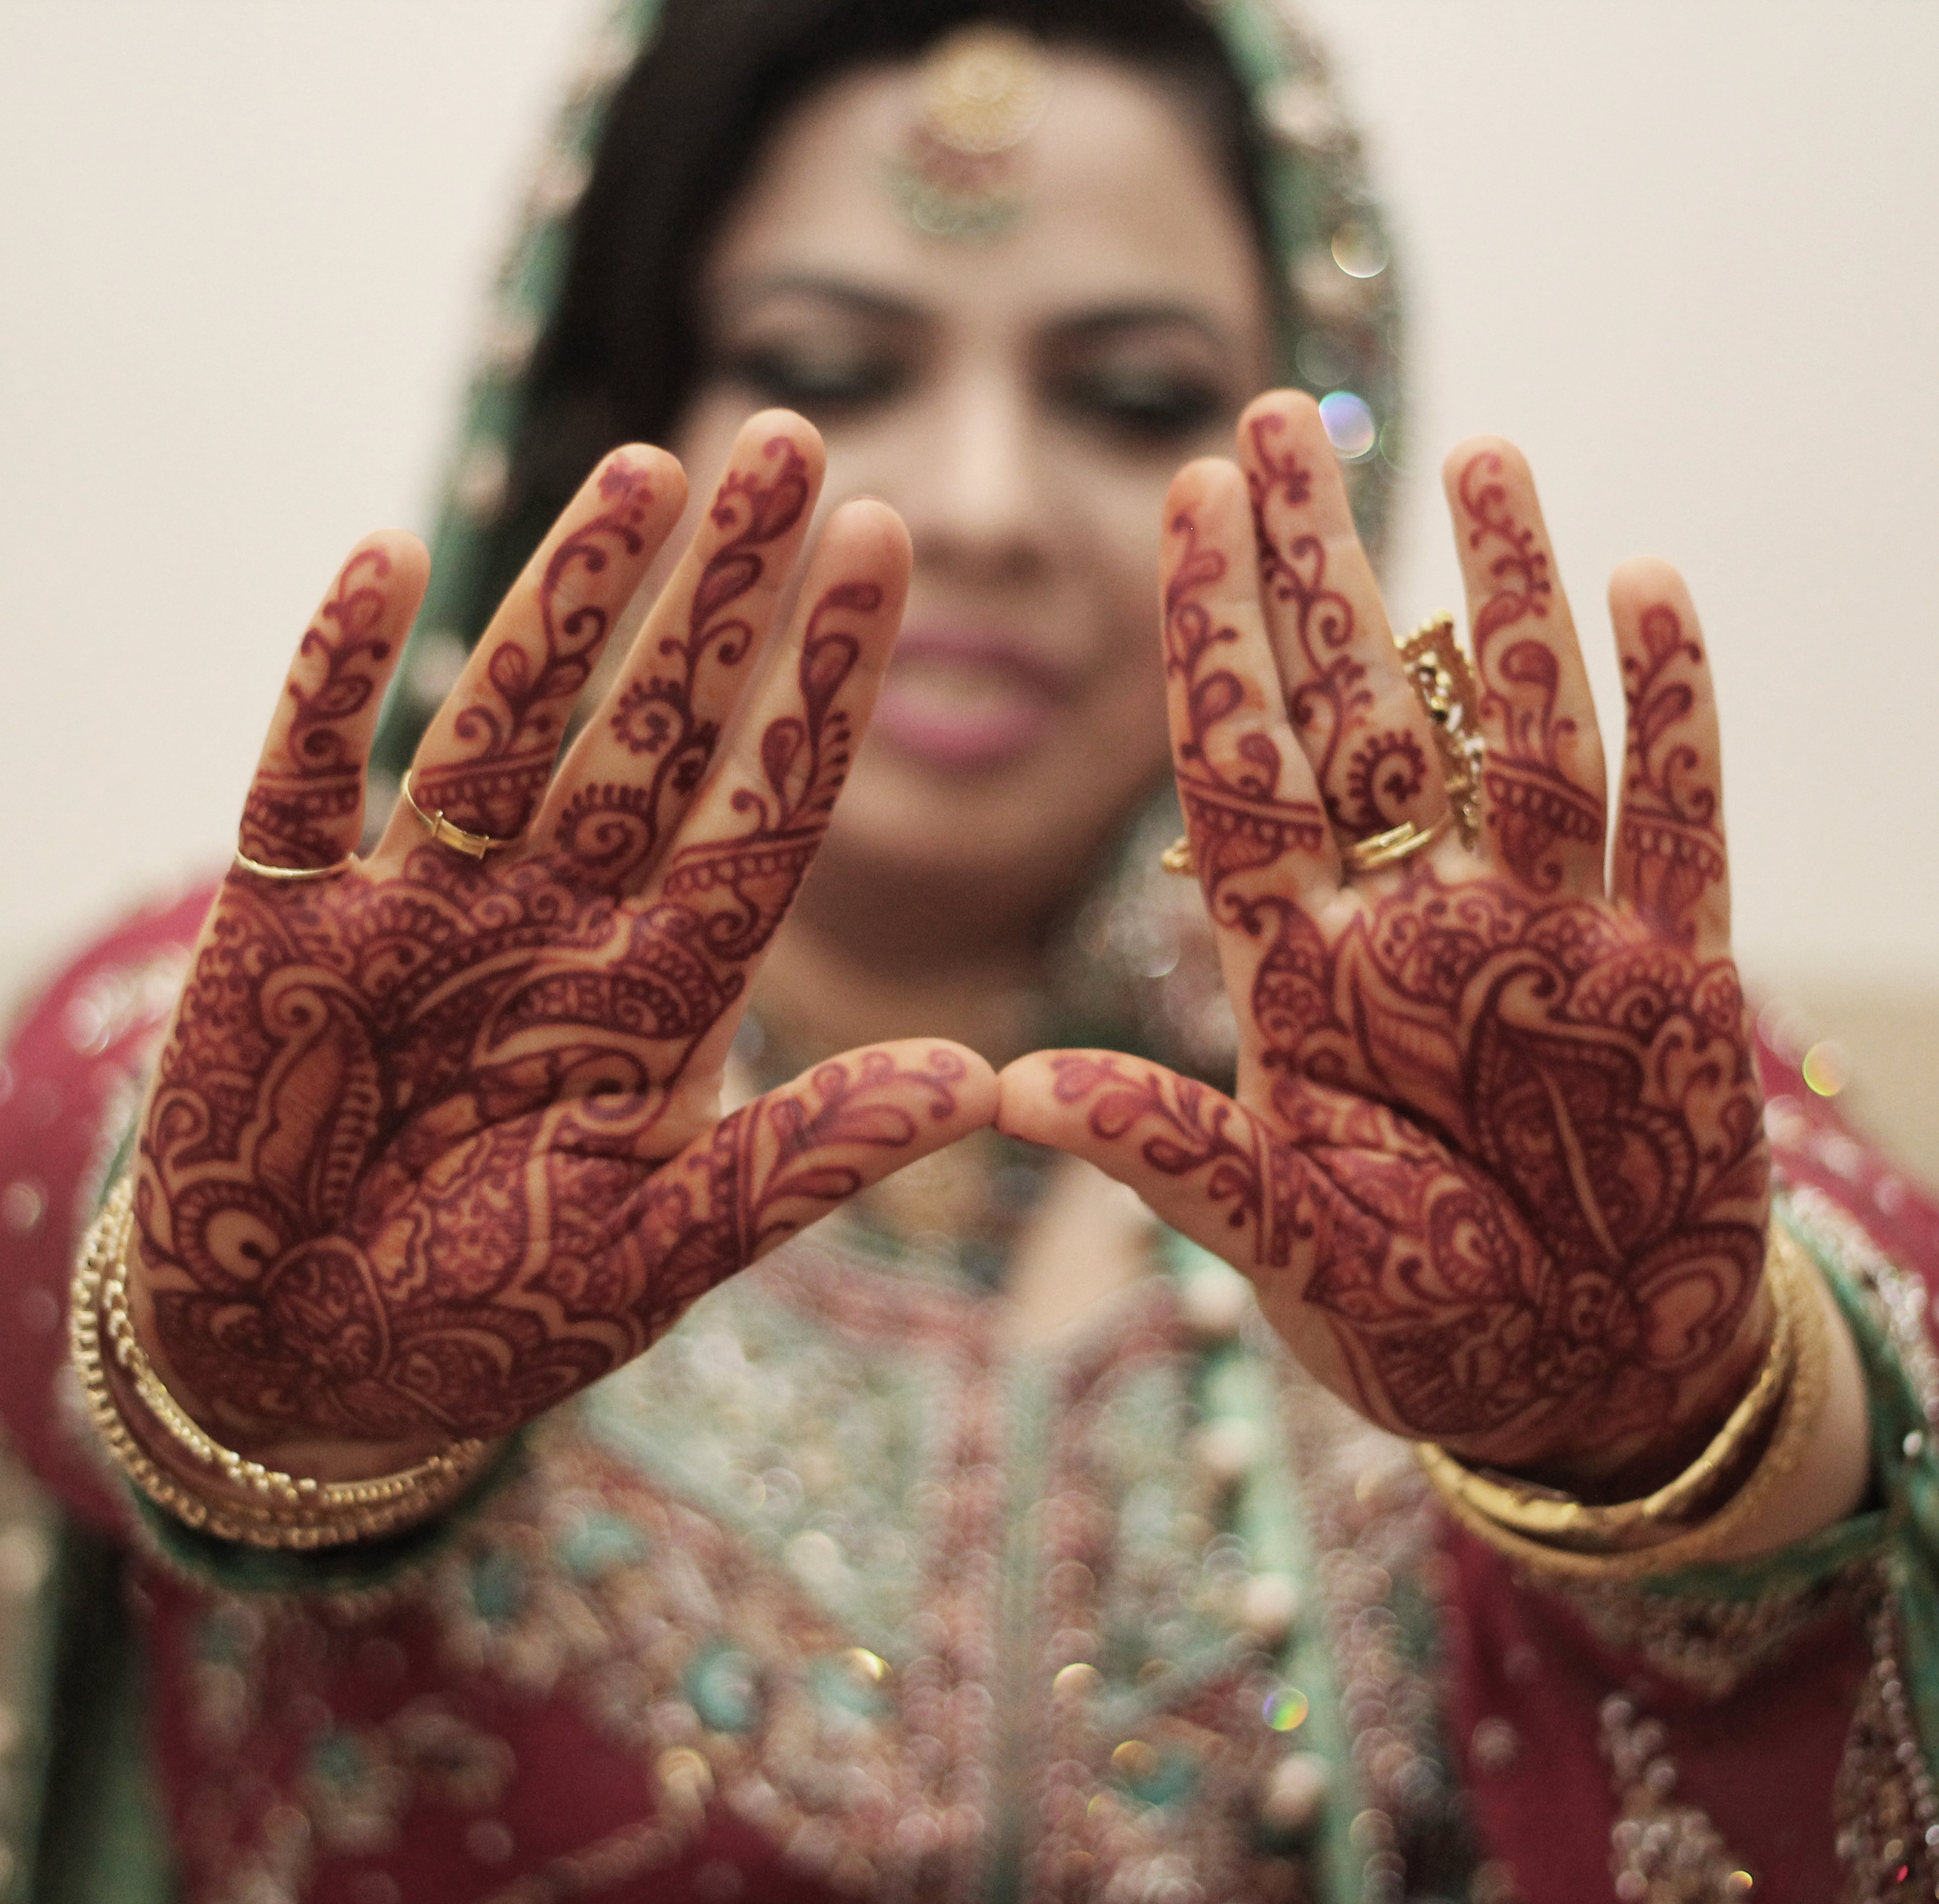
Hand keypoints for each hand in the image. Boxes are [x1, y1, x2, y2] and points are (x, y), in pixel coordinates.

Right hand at [132, 414, 994, 1473]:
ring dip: (567, 598)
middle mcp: (555, 918)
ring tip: (644, 474)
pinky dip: (331, 674)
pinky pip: (305, 774)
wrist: (311, 1365)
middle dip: (720, 594)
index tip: (889, 547)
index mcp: (659, 989)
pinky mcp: (282, 921)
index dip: (824, 684)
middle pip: (652, 728)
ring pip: (505, 719)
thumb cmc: (491, 1318)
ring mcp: (420, 906)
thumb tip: (976, 1085)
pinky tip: (387, 560)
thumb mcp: (659, 1255)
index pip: (762, 808)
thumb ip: (802, 1159)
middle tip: (788, 438)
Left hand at [1000, 392, 1768, 1484]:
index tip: (1187, 497)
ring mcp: (1549, 937)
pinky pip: (1675, 816)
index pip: (1247, 771)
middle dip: (1322, 573)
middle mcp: (1417, 925)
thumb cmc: (1423, 1326)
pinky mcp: (1672, 973)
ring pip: (1523, 734)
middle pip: (1364, 714)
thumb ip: (1175, 1162)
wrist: (1582, 1385)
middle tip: (1281, 420)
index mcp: (1302, 975)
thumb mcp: (1292, 1252)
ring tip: (1487, 456)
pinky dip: (1669, 709)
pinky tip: (1642, 585)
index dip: (1215, 637)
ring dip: (1507, 602)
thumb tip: (1012, 1096)